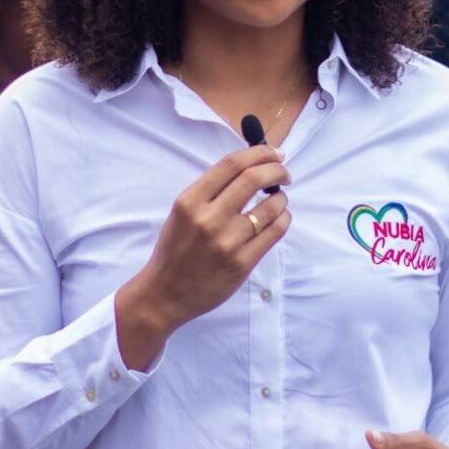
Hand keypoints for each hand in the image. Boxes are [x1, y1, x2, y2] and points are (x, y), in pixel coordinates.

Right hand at [115, 145, 290, 367]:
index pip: (232, 164)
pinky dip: (284, 218)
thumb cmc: (176, 249)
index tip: (274, 153)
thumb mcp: (182, 212)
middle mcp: (208, 219)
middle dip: (277, 170)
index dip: (259, 152)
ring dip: (281, 197)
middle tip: (284, 172)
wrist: (164, 295)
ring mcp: (227, 242)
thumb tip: (252, 165)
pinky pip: (276, 231)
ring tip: (279, 199)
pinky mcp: (242, 263)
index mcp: (190, 202)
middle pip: (254, 179)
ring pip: (271, 206)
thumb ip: (212, 190)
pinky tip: (280, 217)